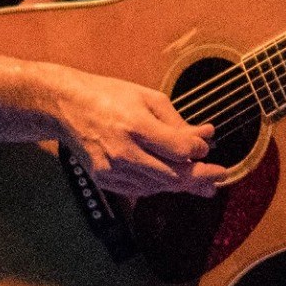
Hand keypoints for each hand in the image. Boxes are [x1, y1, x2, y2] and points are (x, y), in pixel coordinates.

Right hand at [43, 68, 225, 197]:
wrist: (65, 106)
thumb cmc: (109, 96)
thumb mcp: (149, 98)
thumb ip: (178, 122)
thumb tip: (206, 136)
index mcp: (137, 127)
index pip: (180, 150)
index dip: (199, 151)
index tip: (208, 147)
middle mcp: (124, 152)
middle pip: (172, 175)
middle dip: (200, 177)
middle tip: (220, 176)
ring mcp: (112, 169)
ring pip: (158, 186)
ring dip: (183, 185)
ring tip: (205, 184)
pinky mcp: (103, 179)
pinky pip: (140, 189)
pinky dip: (159, 186)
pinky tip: (174, 183)